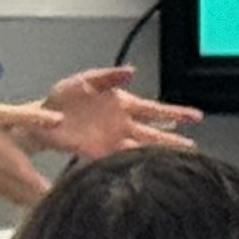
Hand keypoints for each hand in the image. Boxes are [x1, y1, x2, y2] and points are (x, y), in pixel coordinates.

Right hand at [0, 100, 66, 204]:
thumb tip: (59, 119)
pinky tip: (29, 197)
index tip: (77, 195)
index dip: (58, 195)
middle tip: (73, 200)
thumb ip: (31, 117)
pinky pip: (8, 196)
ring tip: (56, 202)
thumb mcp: (0, 113)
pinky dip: (21, 199)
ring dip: (36, 203)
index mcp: (12, 163)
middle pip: (32, 201)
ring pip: (20, 201)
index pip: (40, 189)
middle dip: (52, 202)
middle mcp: (3, 177)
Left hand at [39, 66, 200, 158]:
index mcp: (123, 104)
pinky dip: (132, 163)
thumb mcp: (86, 80)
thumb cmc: (64, 97)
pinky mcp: (99, 154)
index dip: (176, 113)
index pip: (155, 110)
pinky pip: (120, 160)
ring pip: (141, 148)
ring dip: (156, 154)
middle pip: (154, 133)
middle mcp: (122, 123)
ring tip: (175, 161)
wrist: (43, 118)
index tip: (195, 117)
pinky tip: (143, 168)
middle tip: (192, 147)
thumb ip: (109, 76)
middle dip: (173, 140)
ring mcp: (112, 140)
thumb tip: (131, 70)